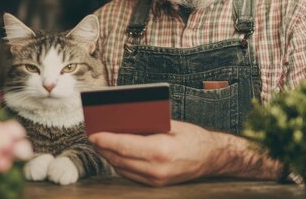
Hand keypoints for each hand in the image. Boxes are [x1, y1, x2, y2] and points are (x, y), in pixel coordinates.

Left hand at [88, 120, 221, 185]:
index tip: (93, 134)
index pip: (124, 146)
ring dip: (109, 157)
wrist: (212, 158)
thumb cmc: (193, 137)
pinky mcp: (156, 184)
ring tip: (100, 144)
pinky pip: (131, 174)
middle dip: (103, 148)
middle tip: (93, 137)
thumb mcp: (172, 124)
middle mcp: (157, 168)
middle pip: (120, 159)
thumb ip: (148, 124)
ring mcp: (156, 179)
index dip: (106, 140)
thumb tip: (122, 121)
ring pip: (122, 168)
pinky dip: (120, 164)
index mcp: (161, 150)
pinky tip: (115, 154)